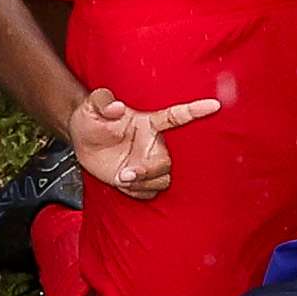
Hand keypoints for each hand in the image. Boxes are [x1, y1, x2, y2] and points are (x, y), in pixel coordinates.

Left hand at [68, 85, 220, 197]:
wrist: (82, 141)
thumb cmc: (90, 119)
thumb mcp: (91, 106)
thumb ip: (102, 102)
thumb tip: (116, 107)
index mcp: (148, 123)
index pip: (176, 117)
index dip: (195, 111)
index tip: (214, 105)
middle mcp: (154, 143)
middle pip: (167, 162)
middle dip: (149, 171)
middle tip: (126, 173)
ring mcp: (149, 162)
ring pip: (163, 179)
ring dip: (142, 184)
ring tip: (121, 177)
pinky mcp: (142, 180)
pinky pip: (150, 193)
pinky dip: (136, 193)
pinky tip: (122, 183)